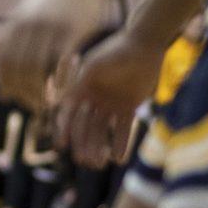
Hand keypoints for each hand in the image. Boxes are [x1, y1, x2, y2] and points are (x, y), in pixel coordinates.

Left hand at [0, 0, 106, 110]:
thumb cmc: (56, 0)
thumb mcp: (27, 9)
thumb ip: (10, 26)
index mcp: (16, 24)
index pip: (3, 61)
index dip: (5, 82)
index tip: (10, 97)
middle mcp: (28, 27)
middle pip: (17, 68)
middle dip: (23, 92)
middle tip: (33, 105)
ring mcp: (48, 29)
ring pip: (36, 69)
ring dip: (40, 91)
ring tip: (48, 102)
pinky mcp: (69, 32)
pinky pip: (58, 63)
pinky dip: (59, 81)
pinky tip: (61, 89)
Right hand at [57, 29, 164, 167]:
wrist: (145, 43)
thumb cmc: (117, 51)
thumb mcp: (95, 65)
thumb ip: (79, 82)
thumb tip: (63, 103)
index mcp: (81, 89)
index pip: (68, 113)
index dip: (64, 129)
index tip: (62, 145)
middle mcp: (93, 99)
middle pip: (84, 126)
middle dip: (83, 144)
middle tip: (84, 161)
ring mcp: (111, 104)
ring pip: (101, 131)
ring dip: (99, 147)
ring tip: (99, 163)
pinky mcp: (129, 107)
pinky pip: (123, 129)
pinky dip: (121, 143)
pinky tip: (119, 158)